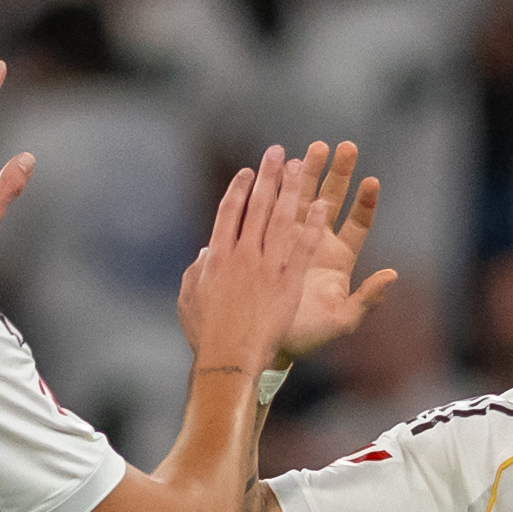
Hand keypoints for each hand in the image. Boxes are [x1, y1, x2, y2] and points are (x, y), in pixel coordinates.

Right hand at [177, 146, 323, 370]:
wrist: (228, 358)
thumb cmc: (206, 335)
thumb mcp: (189, 299)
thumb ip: (197, 271)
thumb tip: (205, 252)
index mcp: (217, 256)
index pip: (229, 212)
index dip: (239, 189)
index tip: (247, 172)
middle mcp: (243, 254)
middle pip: (258, 206)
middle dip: (269, 176)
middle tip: (277, 153)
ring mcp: (267, 266)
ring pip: (282, 218)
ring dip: (293, 189)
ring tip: (302, 164)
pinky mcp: (288, 282)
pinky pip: (303, 246)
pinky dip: (313, 225)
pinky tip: (322, 205)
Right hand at [276, 140, 397, 363]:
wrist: (267, 340)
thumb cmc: (308, 335)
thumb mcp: (342, 320)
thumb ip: (367, 299)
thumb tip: (392, 275)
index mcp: (340, 259)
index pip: (358, 223)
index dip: (364, 202)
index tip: (371, 181)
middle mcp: (319, 242)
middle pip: (333, 200)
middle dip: (340, 174)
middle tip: (346, 148)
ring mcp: (293, 238)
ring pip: (305, 197)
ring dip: (310, 172)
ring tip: (316, 147)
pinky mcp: (270, 239)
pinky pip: (276, 209)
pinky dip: (281, 189)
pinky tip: (284, 168)